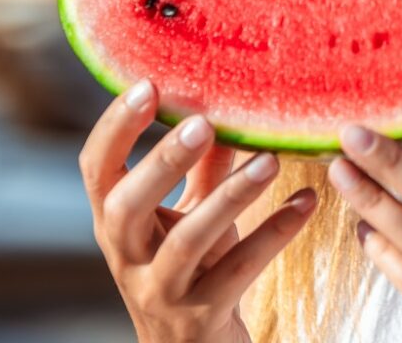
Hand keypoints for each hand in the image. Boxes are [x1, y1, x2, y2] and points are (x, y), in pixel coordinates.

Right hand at [79, 79, 317, 342]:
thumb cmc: (191, 268)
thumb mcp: (189, 212)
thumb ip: (201, 164)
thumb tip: (224, 99)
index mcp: (115, 222)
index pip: (96, 170)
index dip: (115, 128)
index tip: (148, 85)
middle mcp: (128, 257)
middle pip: (127, 207)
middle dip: (162, 161)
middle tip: (204, 122)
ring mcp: (161, 291)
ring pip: (187, 241)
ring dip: (231, 196)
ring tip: (272, 160)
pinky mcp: (201, 316)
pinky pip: (239, 271)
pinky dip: (273, 234)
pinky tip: (305, 202)